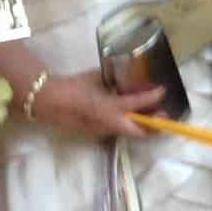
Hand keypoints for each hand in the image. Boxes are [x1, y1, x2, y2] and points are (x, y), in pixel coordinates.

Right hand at [27, 68, 167, 141]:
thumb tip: (126, 77)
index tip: (162, 90)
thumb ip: (114, 80)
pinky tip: (128, 114)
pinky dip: (127, 123)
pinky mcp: (96, 133)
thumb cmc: (73, 86)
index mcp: (111, 107)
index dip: (153, 97)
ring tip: (149, 114)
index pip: (138, 104)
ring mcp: (103, 131)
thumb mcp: (97, 78)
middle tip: (163, 115)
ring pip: (129, 132)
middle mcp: (110, 123)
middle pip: (140, 131)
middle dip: (154, 125)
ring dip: (141, 125)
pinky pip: (117, 130)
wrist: (48, 102)